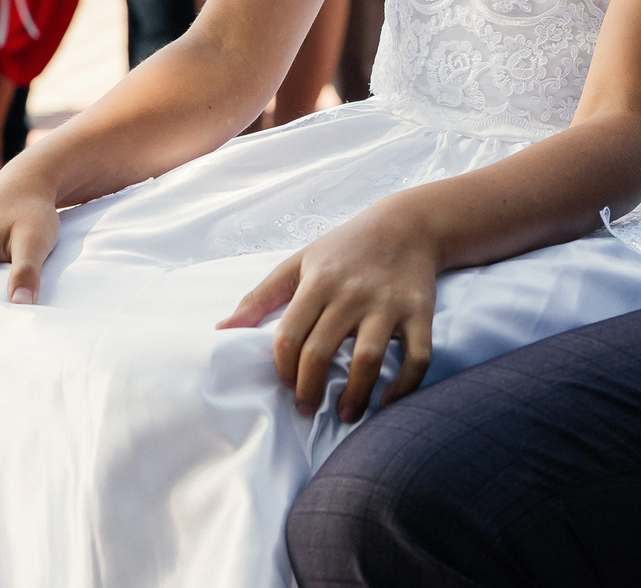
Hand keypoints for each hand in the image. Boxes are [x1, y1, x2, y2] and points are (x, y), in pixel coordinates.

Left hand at [217, 202, 439, 423]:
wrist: (405, 226)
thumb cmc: (344, 249)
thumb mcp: (298, 263)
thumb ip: (259, 297)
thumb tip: (221, 330)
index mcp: (318, 282)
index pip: (290, 335)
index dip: (283, 368)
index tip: (286, 385)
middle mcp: (351, 294)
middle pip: (321, 351)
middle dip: (309, 389)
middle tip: (306, 409)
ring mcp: (387, 305)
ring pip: (368, 359)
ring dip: (355, 394)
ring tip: (345, 414)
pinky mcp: (419, 313)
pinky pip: (417, 357)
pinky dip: (404, 386)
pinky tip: (387, 402)